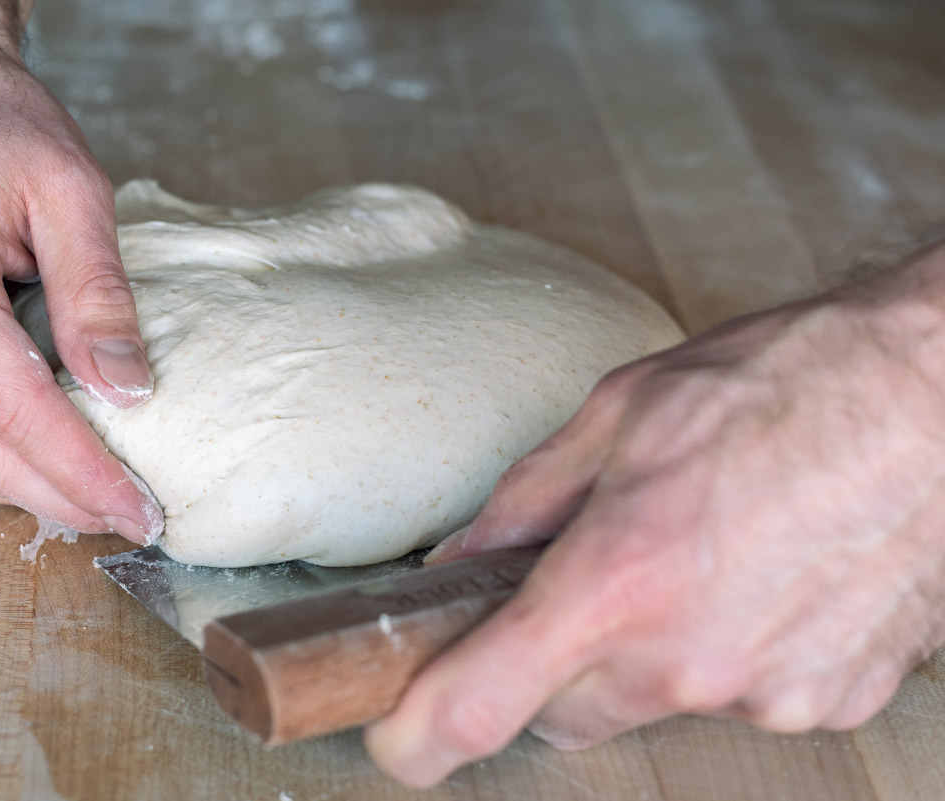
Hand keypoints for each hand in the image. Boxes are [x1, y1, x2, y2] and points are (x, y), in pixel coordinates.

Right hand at [0, 2, 162, 540]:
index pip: (13, 406)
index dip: (81, 470)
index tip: (138, 508)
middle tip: (126, 516)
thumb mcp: (70, 189)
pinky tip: (32, 462)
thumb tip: (128, 391)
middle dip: (56, 496)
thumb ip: (99, 296)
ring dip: (16, 489)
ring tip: (89, 498)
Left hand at [366, 244, 944, 786]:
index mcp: (618, 578)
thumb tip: (462, 560)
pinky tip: (759, 576)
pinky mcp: (828, 702)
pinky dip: (725, 651)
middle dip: (549, 664)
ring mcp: (766, 691)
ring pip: (652, 703)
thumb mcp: (622, 412)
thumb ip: (525, 502)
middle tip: (583, 583)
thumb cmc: (784, 381)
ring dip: (647, 650)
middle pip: (561, 713)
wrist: (938, 395)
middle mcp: (687, 658)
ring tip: (698, 553)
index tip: (397, 735)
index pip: (480, 704)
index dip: (417, 734)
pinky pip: (737, 695)